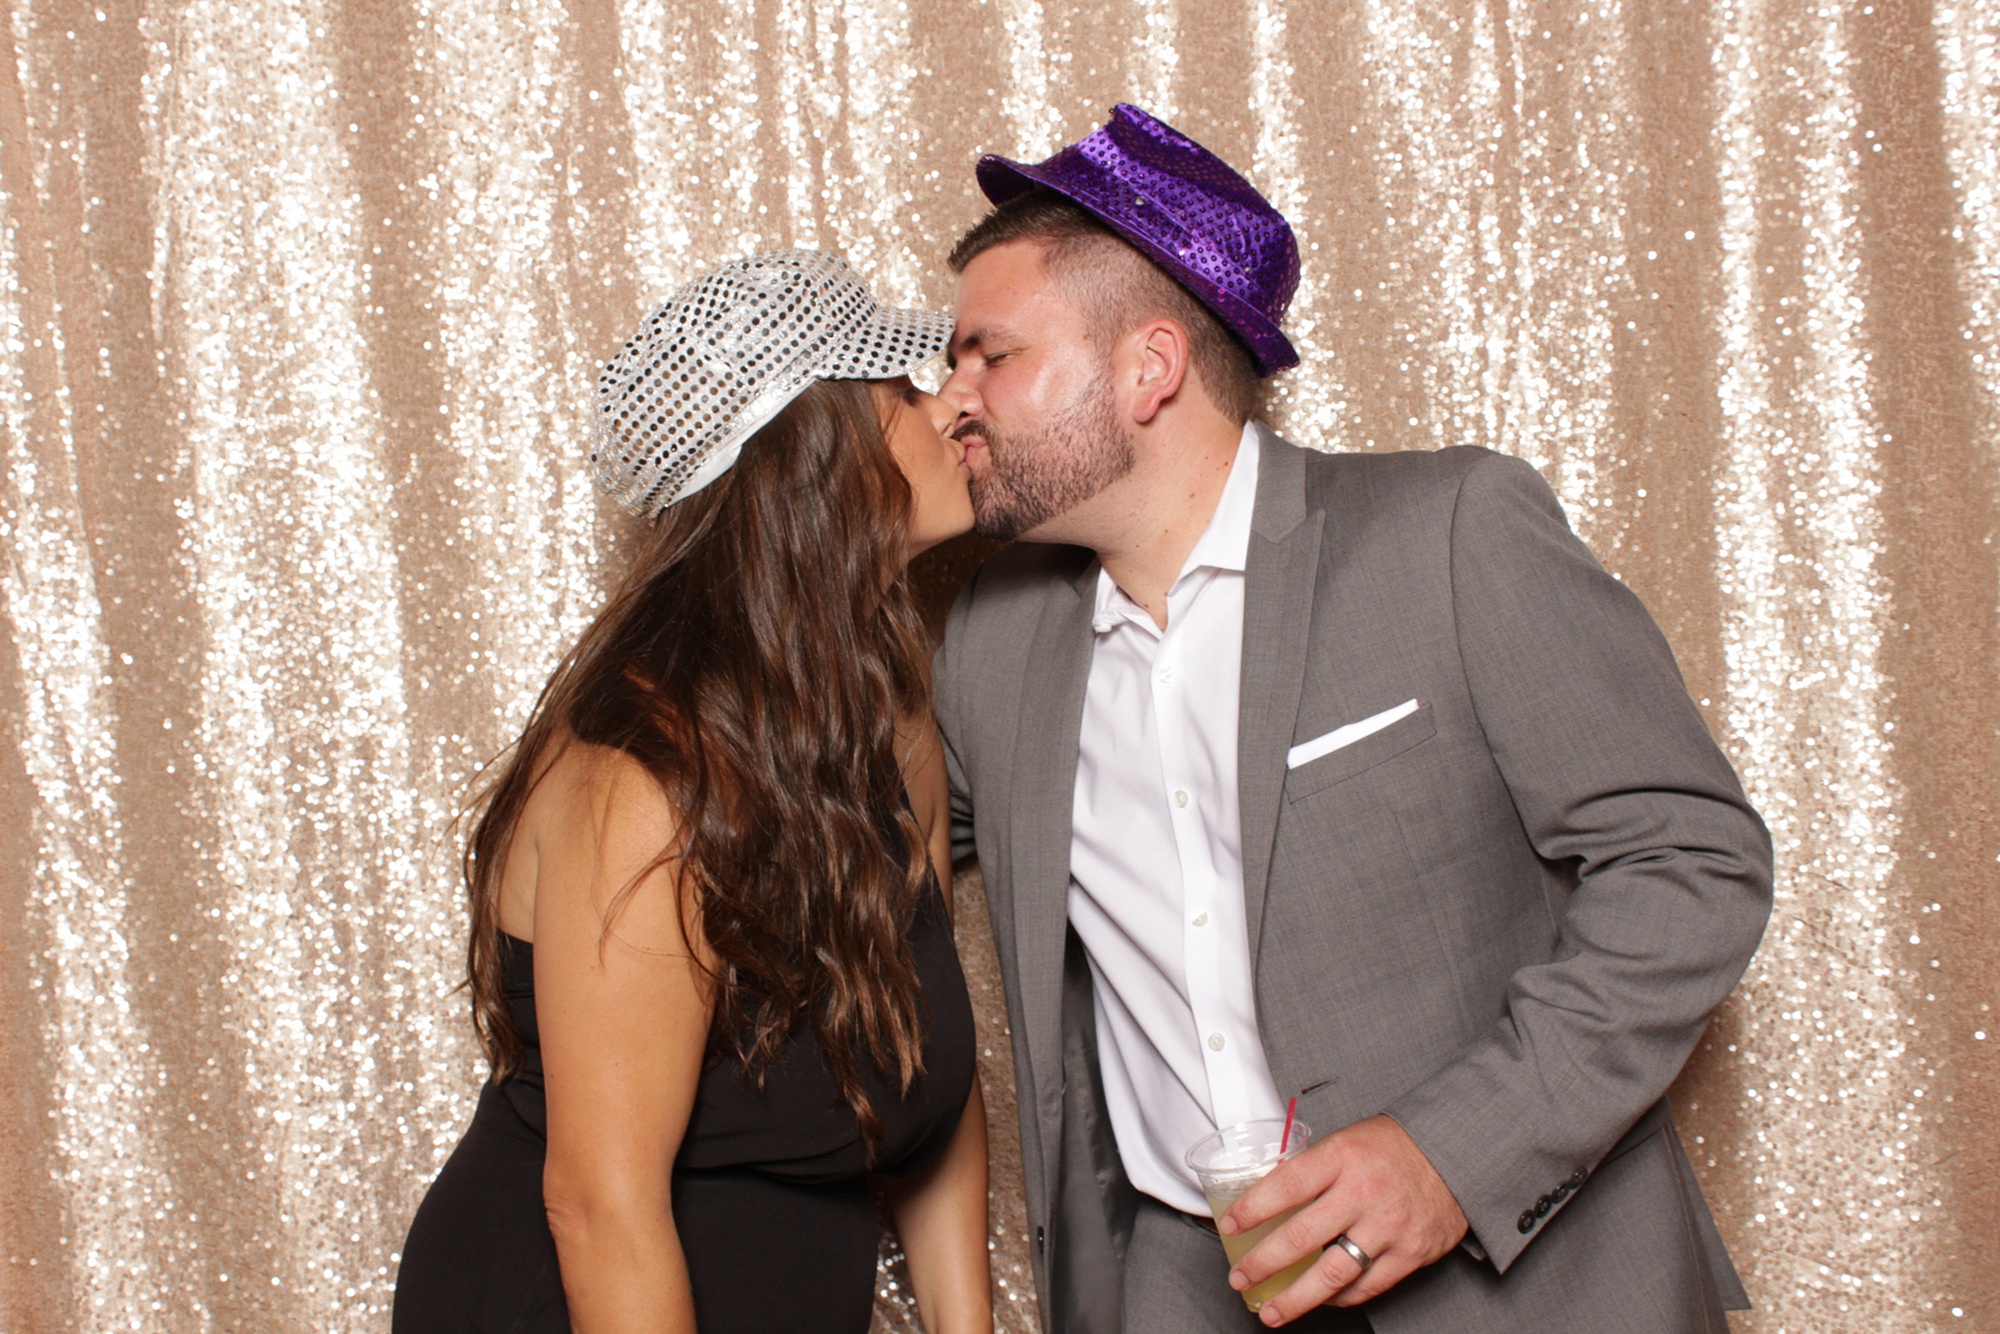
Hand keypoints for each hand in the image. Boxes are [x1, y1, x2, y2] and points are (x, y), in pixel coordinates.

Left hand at [1220, 1114, 1467, 1325]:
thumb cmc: (1394, 1147)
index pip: (1285, 1186)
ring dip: (1296, 1298)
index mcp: (1343, 1157)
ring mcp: (1388, 1226)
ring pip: (1331, 1274)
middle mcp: (1363, 1193)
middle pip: (1301, 1238)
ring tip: (1271, 1311)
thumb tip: (1267, 1196)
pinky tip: (1320, 1300)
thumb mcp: (1348, 1140)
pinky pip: (1367, 1286)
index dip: (1252, 1209)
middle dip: (1263, 1264)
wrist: (1455, 1154)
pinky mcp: (1411, 1253)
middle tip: (1240, 1278)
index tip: (1229, 1226)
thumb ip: (1313, 1169)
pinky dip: (1339, 1298)